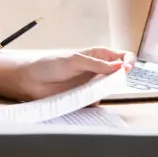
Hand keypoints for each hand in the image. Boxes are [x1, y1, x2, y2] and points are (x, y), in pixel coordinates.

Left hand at [3, 46, 135, 100]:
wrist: (30, 81)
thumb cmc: (48, 65)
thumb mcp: (73, 60)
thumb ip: (96, 64)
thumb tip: (118, 66)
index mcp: (95, 55)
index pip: (120, 56)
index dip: (127, 61)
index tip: (125, 69)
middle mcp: (96, 69)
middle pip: (119, 74)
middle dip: (119, 78)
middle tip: (111, 81)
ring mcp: (91, 83)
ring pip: (110, 89)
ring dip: (107, 91)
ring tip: (93, 90)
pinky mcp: (85, 97)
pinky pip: (98, 101)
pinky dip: (96, 101)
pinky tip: (87, 100)